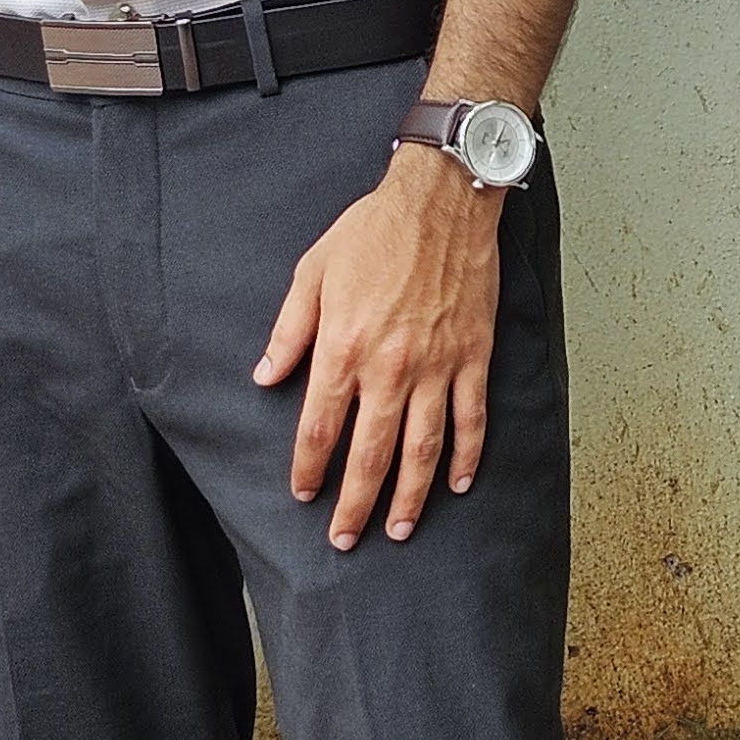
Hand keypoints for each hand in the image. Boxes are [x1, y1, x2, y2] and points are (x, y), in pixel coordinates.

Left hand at [255, 148, 501, 548]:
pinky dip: (467, 457)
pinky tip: (456, 484)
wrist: (442, 200)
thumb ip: (289, 331)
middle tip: (345, 539)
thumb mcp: (312, 272)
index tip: (305, 496)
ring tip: (400, 529)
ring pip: (423, 449)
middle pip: (370, 453)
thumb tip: (265, 377)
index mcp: (343, 347)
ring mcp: (437, 366)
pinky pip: (471, 419)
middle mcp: (390, 366)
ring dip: (410, 496)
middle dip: (355, 503)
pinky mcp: (473, 357)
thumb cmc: (374, 231)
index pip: (320, 428)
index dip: (310, 469)